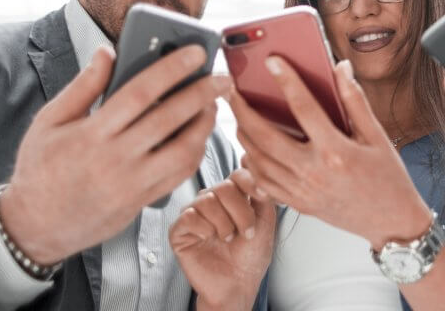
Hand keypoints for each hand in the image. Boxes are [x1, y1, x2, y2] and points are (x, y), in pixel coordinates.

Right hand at [0, 44, 229, 264]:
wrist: (35, 225)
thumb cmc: (40, 167)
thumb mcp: (49, 122)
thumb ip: (82, 86)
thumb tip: (107, 51)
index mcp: (90, 134)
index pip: (140, 93)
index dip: (171, 69)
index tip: (196, 52)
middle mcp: (114, 159)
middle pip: (169, 120)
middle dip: (202, 94)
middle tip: (223, 77)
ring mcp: (131, 184)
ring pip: (182, 152)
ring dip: (204, 126)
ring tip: (213, 105)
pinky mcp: (141, 202)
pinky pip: (179, 175)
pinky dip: (195, 152)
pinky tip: (199, 134)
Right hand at [170, 169, 275, 310]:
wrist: (238, 284)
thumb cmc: (251, 255)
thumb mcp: (265, 220)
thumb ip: (262, 191)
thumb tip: (250, 159)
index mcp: (232, 196)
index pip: (238, 174)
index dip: (250, 182)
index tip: (261, 197)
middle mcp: (212, 200)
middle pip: (225, 186)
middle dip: (241, 212)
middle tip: (246, 232)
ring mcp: (194, 214)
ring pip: (207, 200)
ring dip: (224, 223)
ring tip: (227, 239)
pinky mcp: (179, 230)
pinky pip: (188, 216)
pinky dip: (204, 228)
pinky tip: (209, 239)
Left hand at [232, 58, 430, 249]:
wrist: (391, 222)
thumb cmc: (388, 179)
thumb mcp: (377, 136)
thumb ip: (355, 101)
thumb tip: (341, 68)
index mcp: (336, 151)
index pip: (304, 108)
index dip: (286, 81)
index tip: (272, 61)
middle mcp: (314, 172)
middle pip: (265, 136)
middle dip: (243, 110)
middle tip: (232, 91)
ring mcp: (302, 191)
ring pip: (258, 160)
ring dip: (243, 136)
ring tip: (238, 116)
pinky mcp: (297, 204)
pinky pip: (263, 183)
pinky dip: (251, 164)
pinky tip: (250, 150)